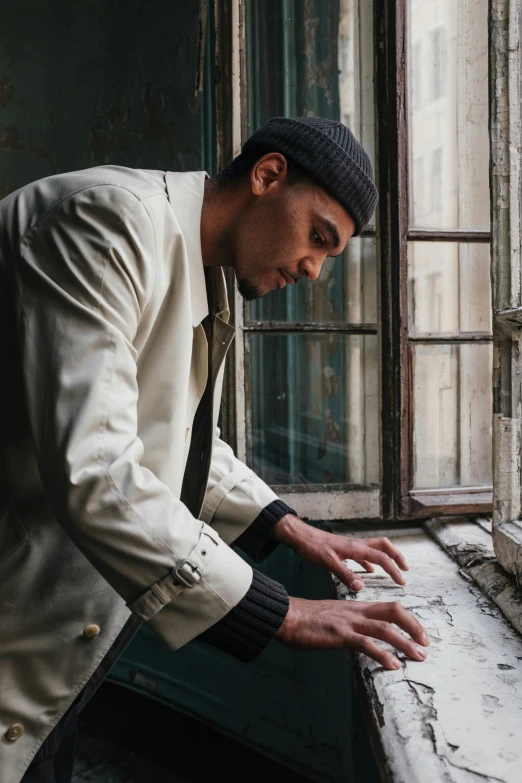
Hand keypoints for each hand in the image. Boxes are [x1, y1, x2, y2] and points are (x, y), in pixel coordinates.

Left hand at [273, 514, 407, 591]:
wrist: (302, 537)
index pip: (381, 558)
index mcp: (356, 548)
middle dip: (397, 556)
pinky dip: (371, 562)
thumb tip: (361, 587)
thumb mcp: (328, 563)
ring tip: (394, 569)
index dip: (393, 569)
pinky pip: (363, 554)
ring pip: (375, 549)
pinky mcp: (345, 549)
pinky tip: (370, 571)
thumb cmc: (313, 547)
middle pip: (384, 546)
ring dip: (386, 558)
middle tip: (406, 569)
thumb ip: (345, 574)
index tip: (402, 581)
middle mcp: (357, 544)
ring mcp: (351, 546)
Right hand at [275, 596, 429, 668]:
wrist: (287, 616)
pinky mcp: (339, 635)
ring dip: (405, 643)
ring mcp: (349, 622)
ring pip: (385, 629)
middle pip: (394, 612)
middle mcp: (356, 611)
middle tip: (426, 643)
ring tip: (418, 656)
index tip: (419, 633)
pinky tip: (393, 665)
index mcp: (356, 606)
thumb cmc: (307, 619)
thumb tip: (362, 635)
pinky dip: (382, 654)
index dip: (408, 619)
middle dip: (414, 626)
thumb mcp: (334, 616)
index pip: (389, 607)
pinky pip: (366, 644)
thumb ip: (350, 623)